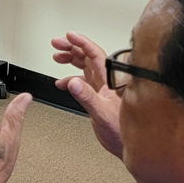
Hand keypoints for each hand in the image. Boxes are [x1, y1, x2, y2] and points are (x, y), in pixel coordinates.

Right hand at [51, 31, 123, 158]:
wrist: (126, 145)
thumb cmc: (122, 131)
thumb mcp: (102, 113)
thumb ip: (87, 97)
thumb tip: (72, 82)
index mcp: (110, 80)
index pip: (95, 54)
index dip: (82, 42)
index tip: (69, 36)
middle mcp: (106, 81)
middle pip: (88, 56)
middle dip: (72, 47)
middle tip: (57, 44)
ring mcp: (102, 88)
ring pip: (85, 66)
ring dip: (71, 60)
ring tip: (57, 56)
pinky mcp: (97, 97)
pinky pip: (82, 81)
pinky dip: (71, 79)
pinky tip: (62, 82)